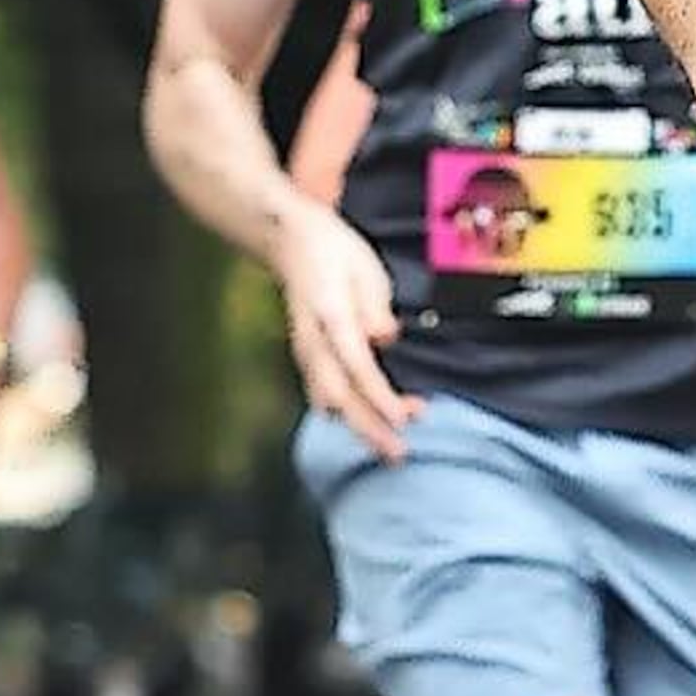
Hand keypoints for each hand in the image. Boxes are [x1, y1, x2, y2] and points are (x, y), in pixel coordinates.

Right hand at [275, 197, 417, 457]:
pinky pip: (322, 393)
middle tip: (398, 455)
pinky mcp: (307, 356)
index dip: (380, 398)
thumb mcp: (365, 269)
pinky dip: (345, 414)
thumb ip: (374, 306)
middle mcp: (313, 342)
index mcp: (331, 317)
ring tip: (390, 448)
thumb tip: (385, 336)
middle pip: (339, 396)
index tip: (405, 420)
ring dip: (359, 426)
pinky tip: (365, 426)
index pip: (358, 367)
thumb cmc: (335, 253)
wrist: (290, 240)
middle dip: (368, 429)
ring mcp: (305, 351)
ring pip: (328, 400)